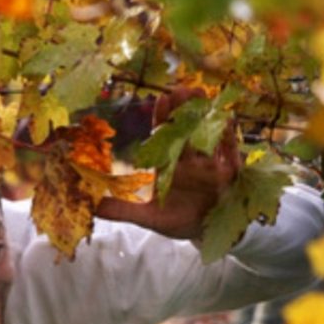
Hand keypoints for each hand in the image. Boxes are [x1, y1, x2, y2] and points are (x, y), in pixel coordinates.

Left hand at [96, 87, 239, 239]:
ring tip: (202, 96)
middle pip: (187, 128)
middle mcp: (190, 159)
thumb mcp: (147, 216)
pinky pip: (230, 152)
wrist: (206, 234)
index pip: (165, 135)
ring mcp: (210, 163)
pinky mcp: (229, 173)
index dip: (163, 116)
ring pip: (208, 134)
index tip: (161, 98)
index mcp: (170, 164)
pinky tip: (227, 120)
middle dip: (185, 109)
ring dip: (206, 115)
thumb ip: (121, 209)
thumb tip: (92, 206)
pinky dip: (229, 137)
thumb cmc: (177, 219)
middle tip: (182, 89)